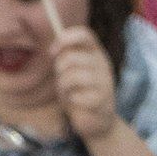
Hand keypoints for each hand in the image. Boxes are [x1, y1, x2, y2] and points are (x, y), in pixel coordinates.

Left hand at [52, 26, 119, 142]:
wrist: (97, 120)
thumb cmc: (80, 92)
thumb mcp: (72, 69)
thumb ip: (66, 55)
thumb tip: (54, 44)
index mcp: (96, 53)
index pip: (84, 34)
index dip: (64, 39)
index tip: (52, 52)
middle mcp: (103, 64)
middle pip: (71, 57)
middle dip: (59, 70)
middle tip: (63, 80)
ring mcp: (104, 82)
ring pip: (71, 76)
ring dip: (63, 87)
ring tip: (69, 93)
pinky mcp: (102, 100)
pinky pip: (76, 95)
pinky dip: (71, 101)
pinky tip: (77, 104)